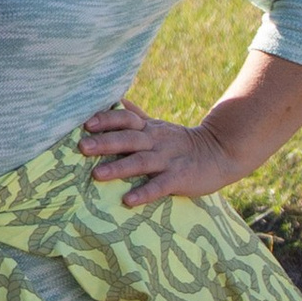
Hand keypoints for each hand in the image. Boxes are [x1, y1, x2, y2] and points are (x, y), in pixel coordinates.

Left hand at [80, 100, 241, 206]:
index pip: (126, 119)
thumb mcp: (157, 126)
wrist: (220, 153)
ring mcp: (168, 160)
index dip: (107, 119)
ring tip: (97, 174)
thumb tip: (114, 100)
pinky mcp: (179, 178)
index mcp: (149, 128)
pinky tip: (128, 200)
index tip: (86, 123)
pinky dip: (144, 192)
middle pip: (128, 139)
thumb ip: (135, 115)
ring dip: (119, 168)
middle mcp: (156, 141)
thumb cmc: (180, 143)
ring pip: (141, 162)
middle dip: (105, 142)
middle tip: (82, 147)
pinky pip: (160, 186)